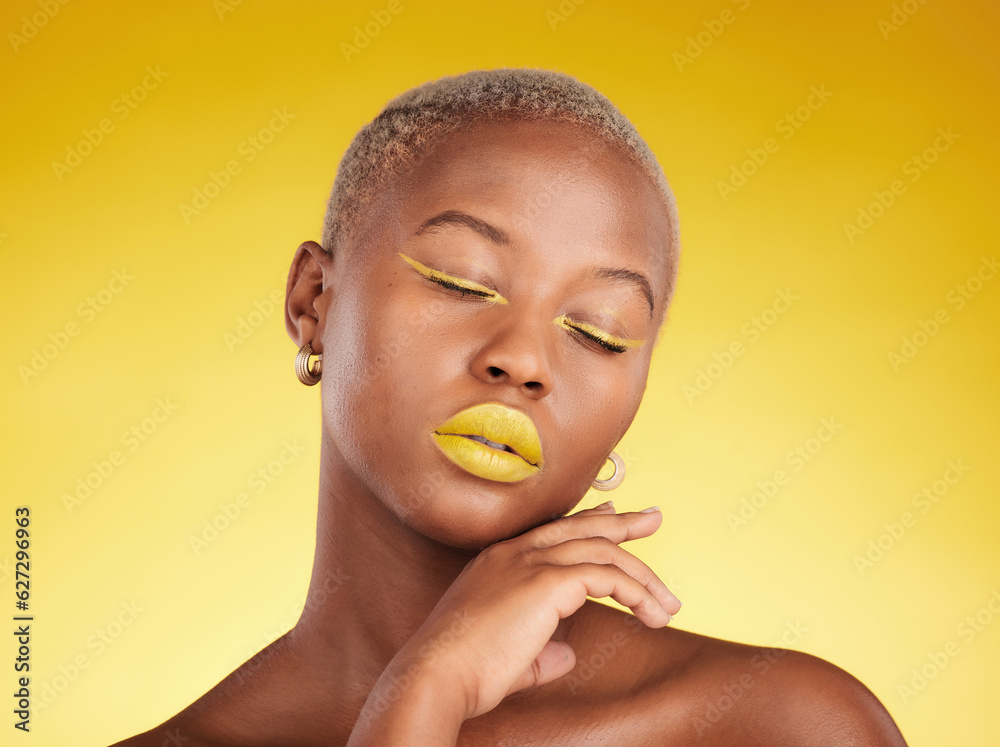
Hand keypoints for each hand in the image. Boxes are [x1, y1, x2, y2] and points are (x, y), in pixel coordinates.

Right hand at [386, 502, 680, 722]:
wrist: (437, 673)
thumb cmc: (463, 671)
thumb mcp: (508, 653)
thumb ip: (542, 648)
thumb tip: (568, 652)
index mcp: (498, 560)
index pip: (552, 531)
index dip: (588, 521)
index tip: (615, 516)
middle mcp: (514, 552)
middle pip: (582, 527)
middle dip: (623, 524)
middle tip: (652, 519)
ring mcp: (530, 562)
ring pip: (602, 551)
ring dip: (642, 575)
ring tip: (668, 601)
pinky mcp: (547, 581)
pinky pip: (607, 578)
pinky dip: (635, 593)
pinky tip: (649, 614)